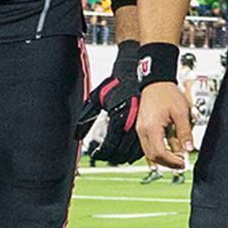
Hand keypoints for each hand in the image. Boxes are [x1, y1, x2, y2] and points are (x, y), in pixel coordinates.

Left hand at [78, 41, 146, 165]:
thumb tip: (77, 135)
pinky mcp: (150, 123)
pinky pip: (143, 143)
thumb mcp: (96, 97)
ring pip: (134, 151)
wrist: (137, 70)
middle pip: (122, 152)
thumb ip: (86, 118)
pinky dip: (136, 151)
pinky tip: (130, 150)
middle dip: (112, 157)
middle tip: (106, 157)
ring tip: (117, 156)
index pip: (109, 146)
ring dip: (124, 156)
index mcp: (118, 119)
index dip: (101, 153)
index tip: (97, 154)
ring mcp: (143, 124)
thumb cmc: (116, 82)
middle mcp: (131, 124)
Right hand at [137, 83, 191, 172]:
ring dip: (164, 157)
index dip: (172, 161)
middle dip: (168, 162)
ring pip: (150, 152)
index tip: (183, 164)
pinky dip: (159, 150)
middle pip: (153, 156)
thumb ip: (185, 132)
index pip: (159, 153)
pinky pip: (149, 144)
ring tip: (178, 157)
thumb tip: (189, 148)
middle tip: (181, 164)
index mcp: (151, 128)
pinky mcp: (143, 128)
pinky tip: (170, 151)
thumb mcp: (181, 112)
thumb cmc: (167, 93)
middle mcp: (143, 131)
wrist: (156, 83)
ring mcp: (141, 130)